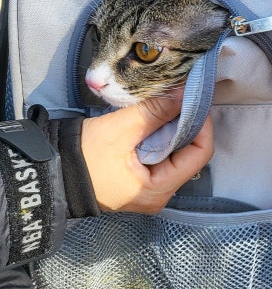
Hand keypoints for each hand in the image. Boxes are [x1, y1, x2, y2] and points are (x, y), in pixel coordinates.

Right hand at [80, 96, 213, 213]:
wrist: (51, 171)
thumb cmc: (84, 155)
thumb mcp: (121, 130)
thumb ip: (155, 112)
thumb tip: (184, 93)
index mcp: (159, 190)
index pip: (200, 154)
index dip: (202, 125)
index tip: (194, 100)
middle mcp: (160, 194)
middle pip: (191, 154)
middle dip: (188, 125)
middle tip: (183, 98)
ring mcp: (150, 189)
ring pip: (177, 153)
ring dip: (175, 128)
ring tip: (170, 105)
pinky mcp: (141, 180)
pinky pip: (163, 156)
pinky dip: (163, 136)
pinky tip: (158, 119)